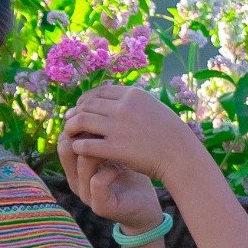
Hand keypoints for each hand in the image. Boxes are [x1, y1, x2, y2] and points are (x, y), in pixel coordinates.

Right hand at [58, 117, 165, 231]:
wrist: (144, 205)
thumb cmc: (130, 172)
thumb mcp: (115, 148)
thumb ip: (104, 130)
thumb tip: (99, 99)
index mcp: (76, 164)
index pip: (65, 137)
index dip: (79, 122)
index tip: (99, 113)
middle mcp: (76, 179)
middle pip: (66, 148)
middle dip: (86, 132)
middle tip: (105, 124)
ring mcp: (86, 194)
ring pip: (82, 162)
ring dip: (101, 149)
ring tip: (117, 143)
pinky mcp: (100, 206)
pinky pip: (97, 182)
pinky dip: (112, 170)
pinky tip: (125, 165)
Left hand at [61, 85, 207, 184]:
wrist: (180, 155)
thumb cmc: (169, 133)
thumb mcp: (153, 107)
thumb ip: (133, 101)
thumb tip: (115, 96)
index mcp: (132, 94)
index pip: (99, 92)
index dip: (86, 99)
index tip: (80, 107)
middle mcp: (123, 107)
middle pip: (88, 105)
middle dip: (75, 112)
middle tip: (68, 120)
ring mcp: (118, 128)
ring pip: (82, 121)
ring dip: (71, 127)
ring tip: (68, 134)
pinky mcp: (115, 148)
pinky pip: (87, 144)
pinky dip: (78, 145)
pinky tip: (76, 149)